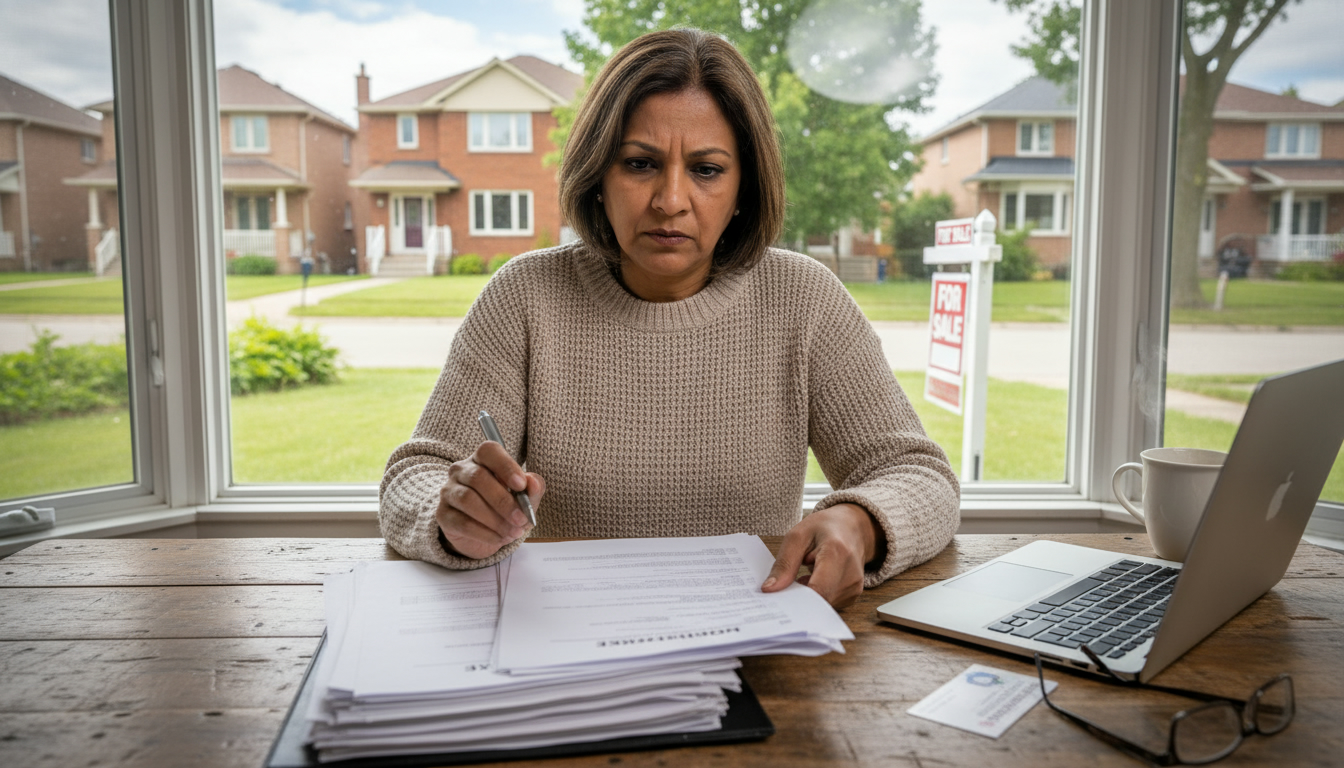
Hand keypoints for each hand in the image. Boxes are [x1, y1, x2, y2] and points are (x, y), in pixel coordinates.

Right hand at [435, 440, 544, 559]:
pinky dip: (484, 533)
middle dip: (503, 501)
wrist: (485, 533)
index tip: (521, 485)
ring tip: (513, 532)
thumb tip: (533, 482)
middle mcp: (461, 470)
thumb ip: (532, 488)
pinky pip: (462, 522)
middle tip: (521, 519)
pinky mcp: (443, 514)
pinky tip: (498, 539)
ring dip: (494, 519)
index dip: (505, 466)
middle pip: (478, 478)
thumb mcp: (525, 498)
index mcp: (483, 459)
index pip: (489, 451)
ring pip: (467, 500)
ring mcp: (449, 491)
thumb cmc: (505, 508)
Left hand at [761, 503, 882, 607]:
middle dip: (798, 598)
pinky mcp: (853, 595)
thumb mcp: (797, 536)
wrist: (852, 528)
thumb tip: (770, 589)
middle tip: (788, 581)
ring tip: (807, 573)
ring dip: (808, 595)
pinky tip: (815, 580)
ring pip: (821, 605)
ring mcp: (854, 587)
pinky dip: (817, 596)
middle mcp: (850, 574)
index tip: (777, 600)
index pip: (818, 590)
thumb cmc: (824, 528)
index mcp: (837, 553)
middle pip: (818, 601)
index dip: (796, 601)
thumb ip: (784, 563)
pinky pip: (828, 604)